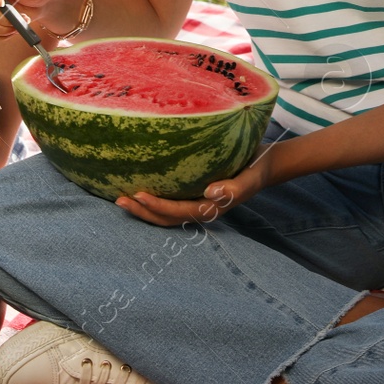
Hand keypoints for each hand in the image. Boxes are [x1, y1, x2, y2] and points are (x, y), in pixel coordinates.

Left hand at [116, 144, 277, 226]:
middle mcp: (200, 210)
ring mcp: (196, 203)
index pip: (178, 212)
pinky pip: (170, 200)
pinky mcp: (193, 193)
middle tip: (119, 200)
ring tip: (121, 198)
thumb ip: (233, 188)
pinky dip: (153, 199)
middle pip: (166, 218)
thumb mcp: (249, 178)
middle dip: (142, 212)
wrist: (264, 165)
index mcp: (211, 209)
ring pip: (165, 213)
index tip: (138, 195)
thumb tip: (210, 192)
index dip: (157, 206)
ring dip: (143, 209)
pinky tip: (138, 186)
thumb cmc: (256, 170)